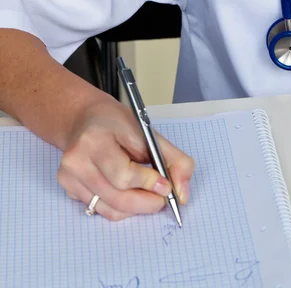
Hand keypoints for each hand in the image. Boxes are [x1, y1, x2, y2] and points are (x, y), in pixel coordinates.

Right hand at [57, 98, 194, 220]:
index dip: (149, 184)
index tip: (166, 186)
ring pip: (111, 209)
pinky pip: (102, 210)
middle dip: (147, 203)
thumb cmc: (119, 126)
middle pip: (118, 197)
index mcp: (96, 140)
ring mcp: (69, 177)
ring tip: (149, 196)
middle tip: (162, 199)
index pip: (124, 175)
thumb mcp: (150, 134)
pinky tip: (128, 193)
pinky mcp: (68, 189)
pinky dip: (122, 208)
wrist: (85, 120)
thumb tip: (182, 195)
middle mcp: (77, 160)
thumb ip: (175, 161)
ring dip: (137, 208)